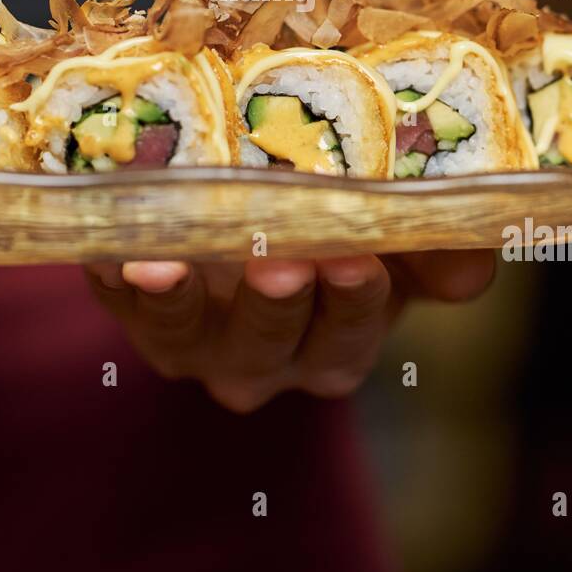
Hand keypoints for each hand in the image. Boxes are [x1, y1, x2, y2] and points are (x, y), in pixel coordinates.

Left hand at [85, 250, 493, 412]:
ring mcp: (191, 339)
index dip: (354, 301)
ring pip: (183, 332)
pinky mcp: (130, 307)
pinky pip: (113, 300)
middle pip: (268, 342)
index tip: (355, 256)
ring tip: (163, 263)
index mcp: (334, 347)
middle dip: (275, 303)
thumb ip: (437, 250)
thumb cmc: (341, 226)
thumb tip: (471, 260)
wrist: (252, 212)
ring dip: (173, 299)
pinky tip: (100, 246)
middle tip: (282, 259)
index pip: (349, 333)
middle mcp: (261, 359)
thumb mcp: (399, 240)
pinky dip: (105, 274)